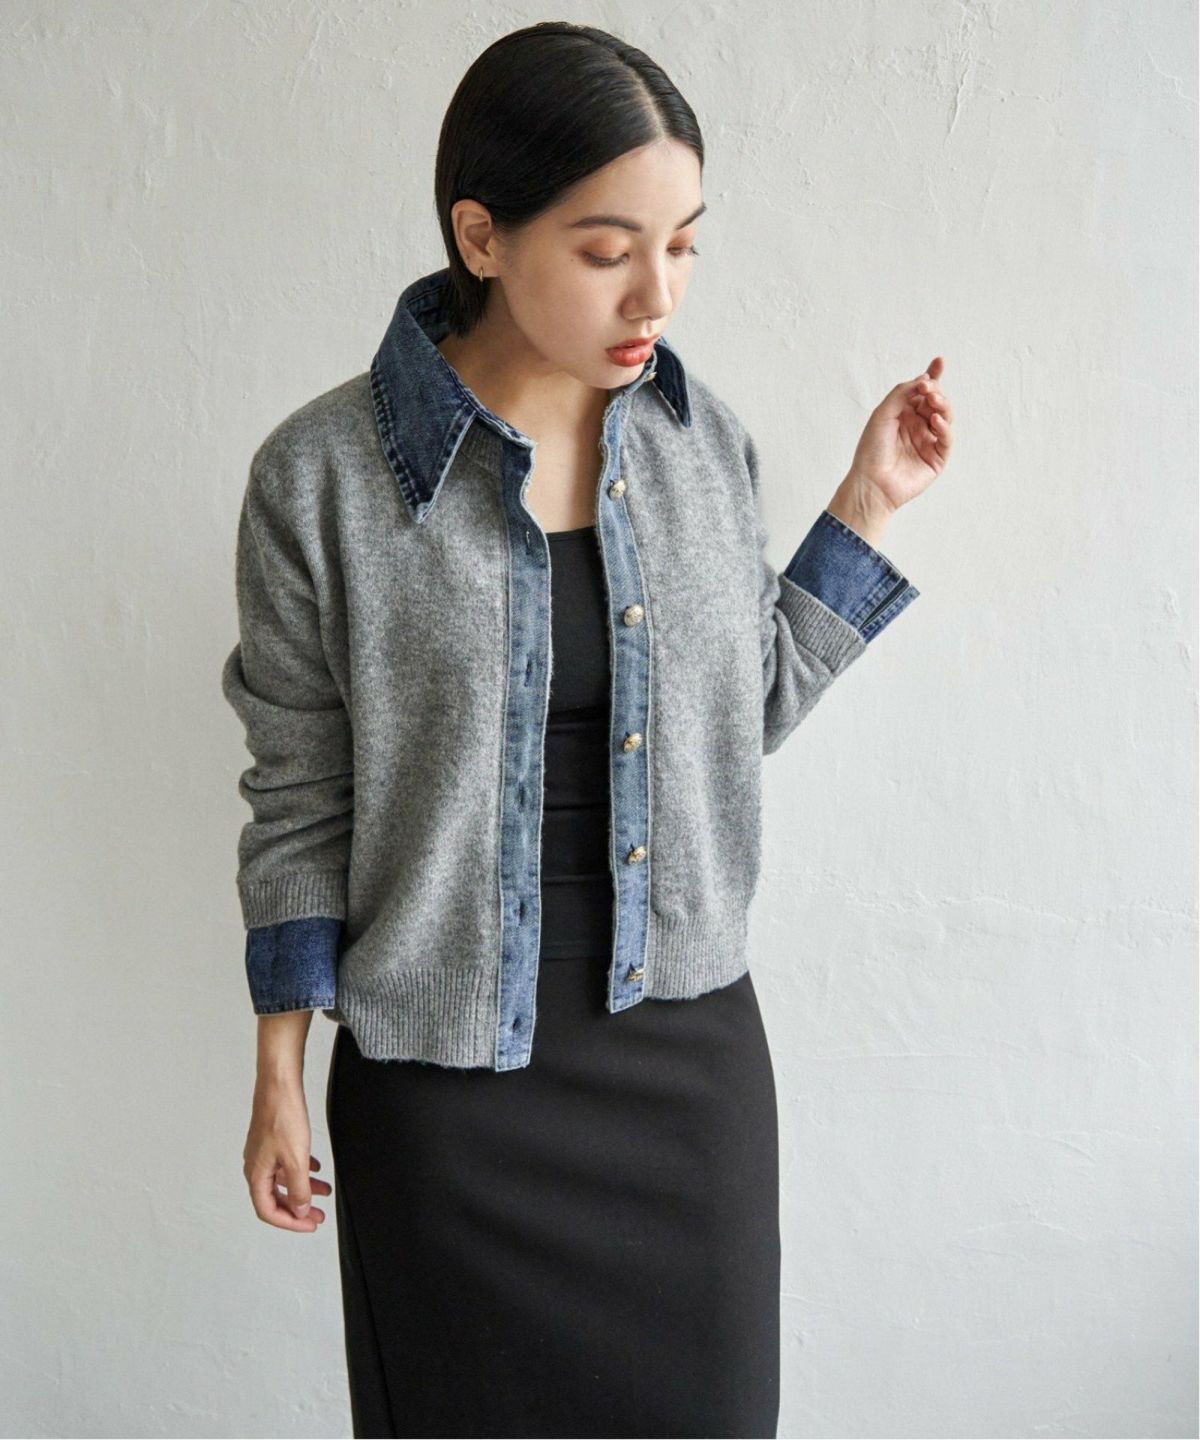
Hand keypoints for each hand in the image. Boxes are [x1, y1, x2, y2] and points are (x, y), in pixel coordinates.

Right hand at [243, 1079, 331, 1231]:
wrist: (280, 1084)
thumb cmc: (282, 1117)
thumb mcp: (296, 1159)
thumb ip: (298, 1188)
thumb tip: (300, 1210)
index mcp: (256, 1175)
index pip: (269, 1211)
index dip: (290, 1222)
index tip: (310, 1224)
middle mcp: (256, 1166)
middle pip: (276, 1198)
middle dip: (298, 1208)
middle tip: (318, 1215)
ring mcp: (264, 1152)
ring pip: (284, 1179)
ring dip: (304, 1188)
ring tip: (325, 1191)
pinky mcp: (273, 1140)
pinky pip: (287, 1163)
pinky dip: (302, 1170)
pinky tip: (317, 1168)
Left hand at [843, 356, 953, 515]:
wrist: (871, 482)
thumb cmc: (871, 450)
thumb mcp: (883, 414)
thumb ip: (902, 393)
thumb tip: (924, 379)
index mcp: (903, 415)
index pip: (922, 392)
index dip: (932, 376)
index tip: (939, 362)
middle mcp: (917, 426)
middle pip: (936, 401)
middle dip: (935, 391)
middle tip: (927, 388)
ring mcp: (928, 441)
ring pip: (945, 417)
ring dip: (942, 405)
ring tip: (932, 401)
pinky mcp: (936, 458)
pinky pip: (947, 439)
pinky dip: (944, 427)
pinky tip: (935, 420)